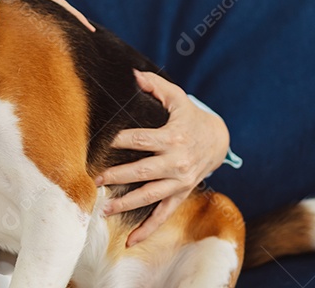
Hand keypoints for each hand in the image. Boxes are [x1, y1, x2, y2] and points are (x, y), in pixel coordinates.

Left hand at [97, 70, 229, 246]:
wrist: (218, 140)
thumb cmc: (191, 117)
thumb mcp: (177, 98)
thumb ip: (156, 86)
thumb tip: (134, 74)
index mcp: (173, 138)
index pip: (141, 140)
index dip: (121, 140)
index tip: (102, 142)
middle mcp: (176, 163)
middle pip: (142, 171)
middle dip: (117, 176)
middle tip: (95, 179)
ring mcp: (179, 182)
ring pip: (150, 196)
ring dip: (126, 204)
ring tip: (103, 208)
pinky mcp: (180, 194)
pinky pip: (163, 215)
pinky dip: (148, 230)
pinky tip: (131, 240)